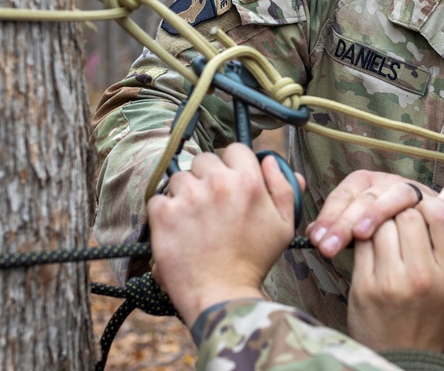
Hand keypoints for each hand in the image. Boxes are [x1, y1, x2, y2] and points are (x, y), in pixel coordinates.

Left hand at [148, 143, 300, 322]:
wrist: (222, 294)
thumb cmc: (254, 261)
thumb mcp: (284, 224)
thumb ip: (283, 186)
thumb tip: (270, 160)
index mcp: (248, 181)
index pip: (235, 149)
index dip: (232, 164)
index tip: (229, 181)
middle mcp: (217, 183)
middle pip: (204, 160)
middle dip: (206, 177)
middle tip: (211, 204)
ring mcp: (188, 197)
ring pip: (180, 177)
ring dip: (184, 193)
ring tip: (194, 220)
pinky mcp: (164, 213)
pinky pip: (159, 198)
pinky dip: (165, 212)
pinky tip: (178, 229)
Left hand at [308, 170, 434, 256]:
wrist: (429, 245)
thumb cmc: (391, 236)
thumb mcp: (362, 229)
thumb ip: (338, 228)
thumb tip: (310, 234)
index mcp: (366, 183)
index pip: (343, 195)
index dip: (329, 216)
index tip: (316, 239)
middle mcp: (385, 182)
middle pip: (362, 197)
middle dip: (343, 222)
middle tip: (328, 247)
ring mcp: (408, 189)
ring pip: (388, 196)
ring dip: (373, 214)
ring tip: (360, 235)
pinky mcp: (430, 201)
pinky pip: (417, 207)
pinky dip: (409, 215)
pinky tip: (397, 235)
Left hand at [347, 185, 443, 352]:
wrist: (404, 357)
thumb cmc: (437, 319)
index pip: (440, 216)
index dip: (431, 205)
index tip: (425, 213)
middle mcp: (422, 277)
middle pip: (408, 216)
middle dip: (405, 213)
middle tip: (404, 222)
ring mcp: (391, 282)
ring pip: (382, 225)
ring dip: (383, 223)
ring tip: (389, 235)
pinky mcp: (365, 287)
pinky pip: (362, 243)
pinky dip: (366, 237)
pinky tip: (373, 246)